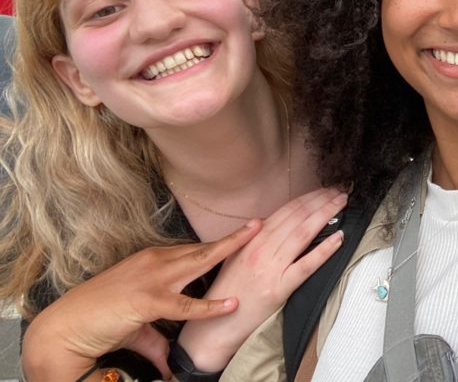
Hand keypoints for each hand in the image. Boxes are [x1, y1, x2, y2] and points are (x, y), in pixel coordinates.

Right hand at [21, 221, 261, 380]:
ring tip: (254, 238)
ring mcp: (151, 278)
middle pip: (202, 248)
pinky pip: (185, 304)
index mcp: (153, 262)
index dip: (219, 245)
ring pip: (200, 262)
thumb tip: (171, 365)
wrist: (65, 327)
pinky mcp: (146, 300)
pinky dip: (209, 305)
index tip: (242, 235)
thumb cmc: (98, 321)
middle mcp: (155, 262)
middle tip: (259, 224)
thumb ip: (160, 340)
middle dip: (233, 237)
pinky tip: (229, 304)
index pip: (194, 250)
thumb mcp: (138, 327)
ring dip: (229, 250)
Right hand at [175, 187, 346, 371]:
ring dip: (325, 215)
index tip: (322, 190)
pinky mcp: (279, 288)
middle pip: (297, 218)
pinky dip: (324, 249)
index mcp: (251, 240)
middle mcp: (261, 249)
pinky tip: (339, 238)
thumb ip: (251, 238)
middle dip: (321, 201)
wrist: (215, 326)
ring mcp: (270, 268)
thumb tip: (267, 220)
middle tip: (338, 191)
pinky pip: (306, 265)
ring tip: (341, 204)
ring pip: (303, 233)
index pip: (285, 212)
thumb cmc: (228, 291)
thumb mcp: (235, 257)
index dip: (307, 198)